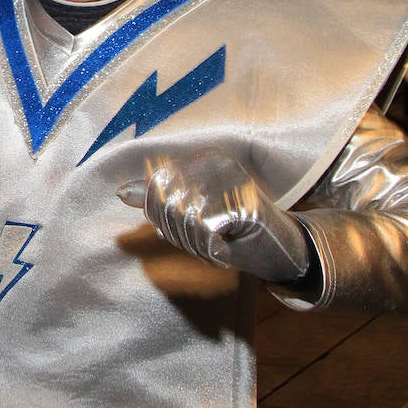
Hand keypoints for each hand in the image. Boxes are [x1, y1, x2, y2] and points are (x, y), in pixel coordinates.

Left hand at [118, 148, 309, 282]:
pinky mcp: (245, 202)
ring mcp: (232, 179)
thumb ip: (159, 200)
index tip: (190, 230)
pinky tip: (227, 248)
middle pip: (166, 204)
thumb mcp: (192, 213)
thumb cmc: (234, 232)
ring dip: (196, 244)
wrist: (286, 250)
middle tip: (206, 241)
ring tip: (218, 244)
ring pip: (184, 218)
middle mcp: (215, 161)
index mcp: (200, 158)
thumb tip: (122, 192)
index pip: (155, 188)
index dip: (164, 220)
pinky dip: (211, 249)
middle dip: (180, 234)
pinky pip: (205, 230)